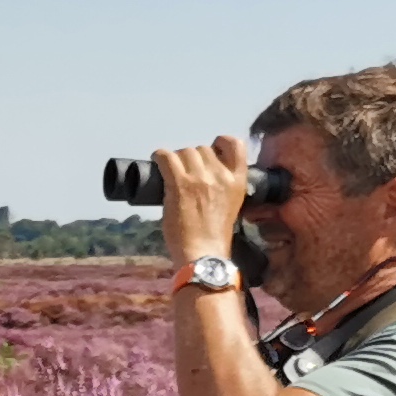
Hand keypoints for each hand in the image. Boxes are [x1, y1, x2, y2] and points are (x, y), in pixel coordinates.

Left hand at [152, 135, 253, 271]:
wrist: (204, 253)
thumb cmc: (214, 236)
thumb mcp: (231, 205)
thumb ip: (223, 187)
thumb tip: (205, 176)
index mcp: (238, 180)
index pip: (235, 145)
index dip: (221, 143)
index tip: (212, 149)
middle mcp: (220, 175)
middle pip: (202, 149)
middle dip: (192, 158)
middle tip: (184, 173)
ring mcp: (200, 178)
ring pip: (184, 152)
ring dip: (176, 159)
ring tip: (171, 172)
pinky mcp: (179, 184)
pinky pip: (166, 157)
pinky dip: (159, 156)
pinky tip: (157, 161)